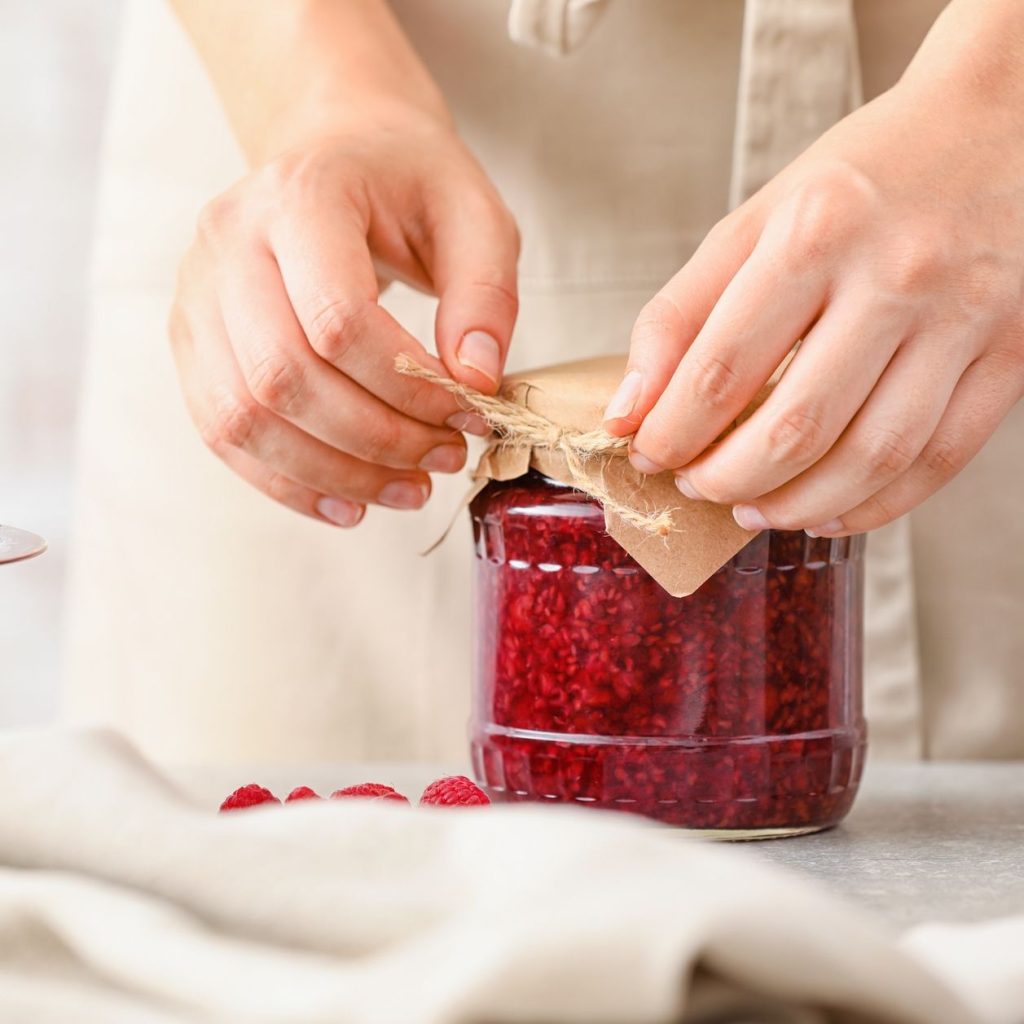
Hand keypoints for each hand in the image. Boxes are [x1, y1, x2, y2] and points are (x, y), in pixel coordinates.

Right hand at [170, 110, 518, 526]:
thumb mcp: (475, 214)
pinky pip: (223, 432)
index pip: (337, 319)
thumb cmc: (408, 183)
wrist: (337, 152)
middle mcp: (228, 242)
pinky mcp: (193, 342)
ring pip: (244, 417)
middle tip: (444, 458)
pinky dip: (287, 481)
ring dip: (333, 474)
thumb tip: (477, 383)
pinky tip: (349, 502)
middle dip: (376, 439)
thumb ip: (486, 294)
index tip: (467, 414)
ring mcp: (197, 294)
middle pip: (284, 376)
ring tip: (408, 491)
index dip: (407, 386)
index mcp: (299, 195)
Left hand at [605, 30, 1023, 536]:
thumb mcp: (753, 223)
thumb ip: (679, 316)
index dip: (672, 432)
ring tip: (751, 509)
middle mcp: (896, 276)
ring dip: (794, 505)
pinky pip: (937, 460)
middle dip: (727, 478)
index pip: (721, 369)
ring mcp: (963, 319)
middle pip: (795, 427)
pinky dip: (873, 506)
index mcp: (816, 232)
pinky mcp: (1010, 353)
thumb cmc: (858, 183)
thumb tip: (626, 414)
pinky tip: (824, 510)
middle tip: (698, 486)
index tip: (648, 453)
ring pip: (870, 458)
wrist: (991, 130)